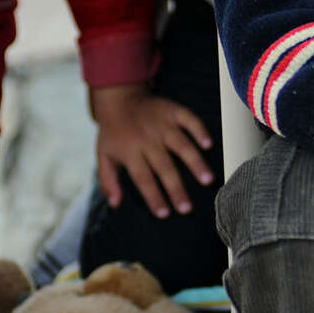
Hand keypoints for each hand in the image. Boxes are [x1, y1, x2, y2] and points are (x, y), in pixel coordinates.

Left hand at [90, 83, 215, 217]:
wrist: (120, 98)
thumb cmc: (113, 132)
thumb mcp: (103, 155)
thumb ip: (108, 181)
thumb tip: (115, 205)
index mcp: (129, 151)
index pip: (143, 178)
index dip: (154, 197)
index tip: (165, 214)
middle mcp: (147, 139)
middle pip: (164, 167)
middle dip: (176, 188)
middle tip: (187, 208)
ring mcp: (162, 124)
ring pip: (182, 145)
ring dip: (195, 163)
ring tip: (207, 180)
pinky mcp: (174, 111)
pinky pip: (190, 120)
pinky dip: (200, 131)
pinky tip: (209, 144)